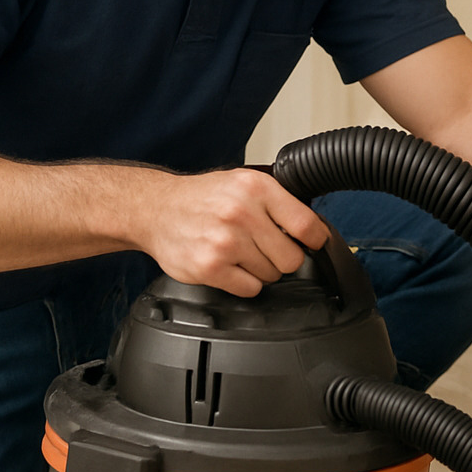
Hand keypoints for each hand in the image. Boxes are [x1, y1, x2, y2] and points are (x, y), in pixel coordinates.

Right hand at [137, 169, 329, 296]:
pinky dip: (244, 283)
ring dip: (261, 270)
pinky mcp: (210, 268)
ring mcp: (225, 242)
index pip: (306, 224)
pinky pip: (250, 289)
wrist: (155, 208)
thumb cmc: (202, 198)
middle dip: (283, 257)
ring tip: (240, 253)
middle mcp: (242, 213)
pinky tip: (230, 266)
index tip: (313, 243)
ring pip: (272, 276)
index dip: (315, 239)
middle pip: (292, 258)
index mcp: (256, 188)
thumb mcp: (242, 182)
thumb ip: (277, 201)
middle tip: (265, 248)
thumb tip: (313, 228)